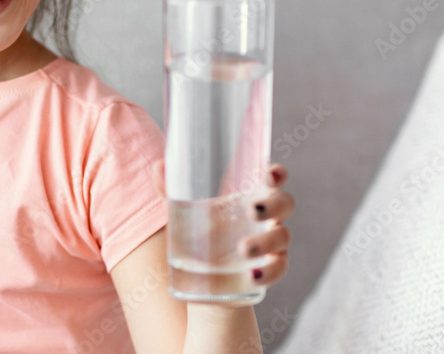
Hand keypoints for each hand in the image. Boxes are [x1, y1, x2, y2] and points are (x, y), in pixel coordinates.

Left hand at [152, 159, 294, 289]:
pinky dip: (268, 273)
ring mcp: (271, 243)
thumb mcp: (183, 209)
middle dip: (273, 205)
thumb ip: (170, 188)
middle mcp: (267, 217)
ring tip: (242, 249)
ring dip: (265, 242)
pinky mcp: (269, 269)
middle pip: (284, 204)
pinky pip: (278, 269)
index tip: (269, 174)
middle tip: (252, 210)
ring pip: (281, 237)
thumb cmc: (199, 231)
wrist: (202, 278)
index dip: (277, 174)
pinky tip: (252, 276)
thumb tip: (159, 165)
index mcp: (250, 194)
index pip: (273, 179)